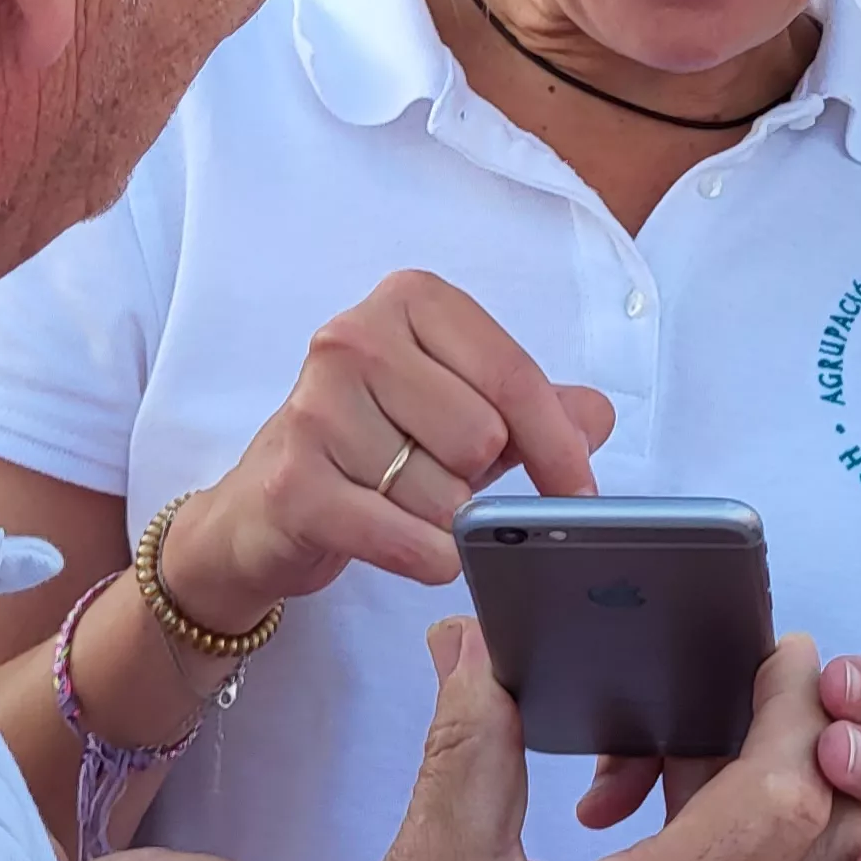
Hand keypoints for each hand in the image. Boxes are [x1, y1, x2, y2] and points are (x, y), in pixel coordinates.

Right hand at [171, 270, 615, 632]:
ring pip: (444, 493)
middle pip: (480, 436)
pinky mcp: (294, 483)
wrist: (264, 510)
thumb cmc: (373, 449)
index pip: (512, 374)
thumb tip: (597, 418)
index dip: (558, 444)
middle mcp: (354, 338)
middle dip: (478, 480)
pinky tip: (412, 548)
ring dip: (443, 521)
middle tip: (442, 480)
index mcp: (409, 302)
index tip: (581, 491)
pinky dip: (428, 558)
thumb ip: (535, 409)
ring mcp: (316, 407)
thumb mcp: (461, 412)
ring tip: (402, 504)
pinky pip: (406, 538)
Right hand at [386, 621, 860, 860]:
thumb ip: (468, 752)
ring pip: (804, 860)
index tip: (781, 655)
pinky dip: (748, 837)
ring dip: (772, 790)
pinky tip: (666, 812)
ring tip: (681, 751)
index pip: (784, 803)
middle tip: (747, 686)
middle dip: (801, 742)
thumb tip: (471, 651)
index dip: (798, 716)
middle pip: (821, 829)